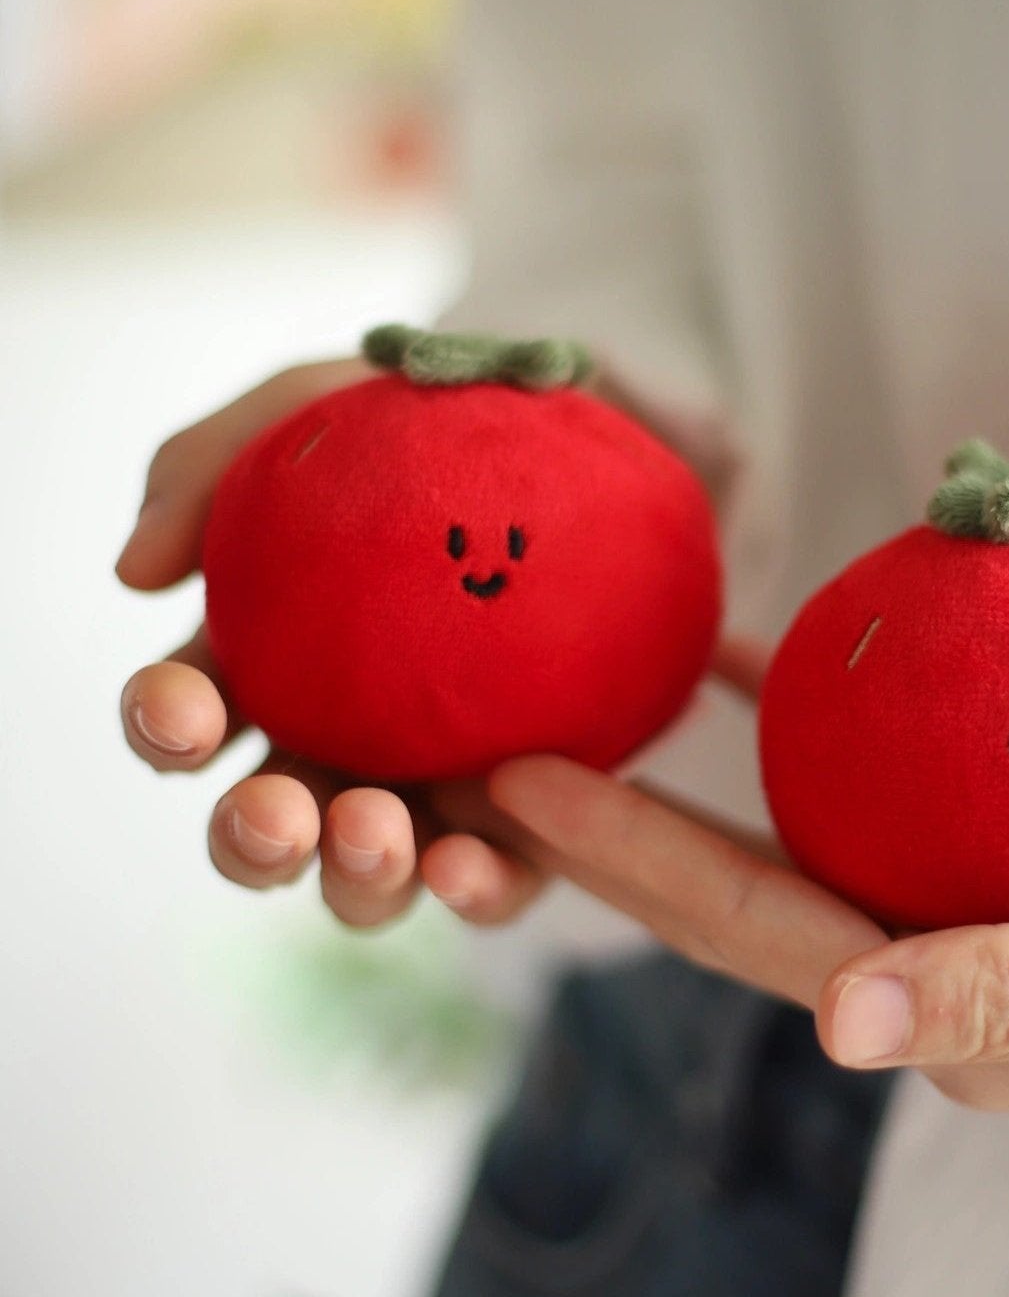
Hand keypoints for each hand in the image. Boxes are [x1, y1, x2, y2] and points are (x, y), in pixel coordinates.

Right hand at [117, 357, 546, 929]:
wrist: (586, 439)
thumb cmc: (428, 424)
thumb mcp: (314, 407)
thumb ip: (208, 467)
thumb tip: (136, 572)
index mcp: (271, 662)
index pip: (192, 712)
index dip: (166, 724)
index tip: (182, 710)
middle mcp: (340, 741)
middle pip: (267, 826)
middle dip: (252, 840)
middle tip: (278, 814)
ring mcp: (432, 784)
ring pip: (366, 873)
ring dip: (354, 873)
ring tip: (376, 831)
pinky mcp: (528, 811)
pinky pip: (493, 877)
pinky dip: (472, 888)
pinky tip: (464, 865)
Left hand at [434, 666, 1008, 1118]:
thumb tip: (844, 1026)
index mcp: (927, 1012)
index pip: (739, 930)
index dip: (622, 861)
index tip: (518, 782)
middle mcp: (908, 960)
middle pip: (725, 882)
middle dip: (606, 822)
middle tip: (497, 732)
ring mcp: (941, 903)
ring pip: (781, 826)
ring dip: (685, 769)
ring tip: (594, 686)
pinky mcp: (984, 850)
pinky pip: (873, 769)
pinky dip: (817, 710)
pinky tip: (766, 646)